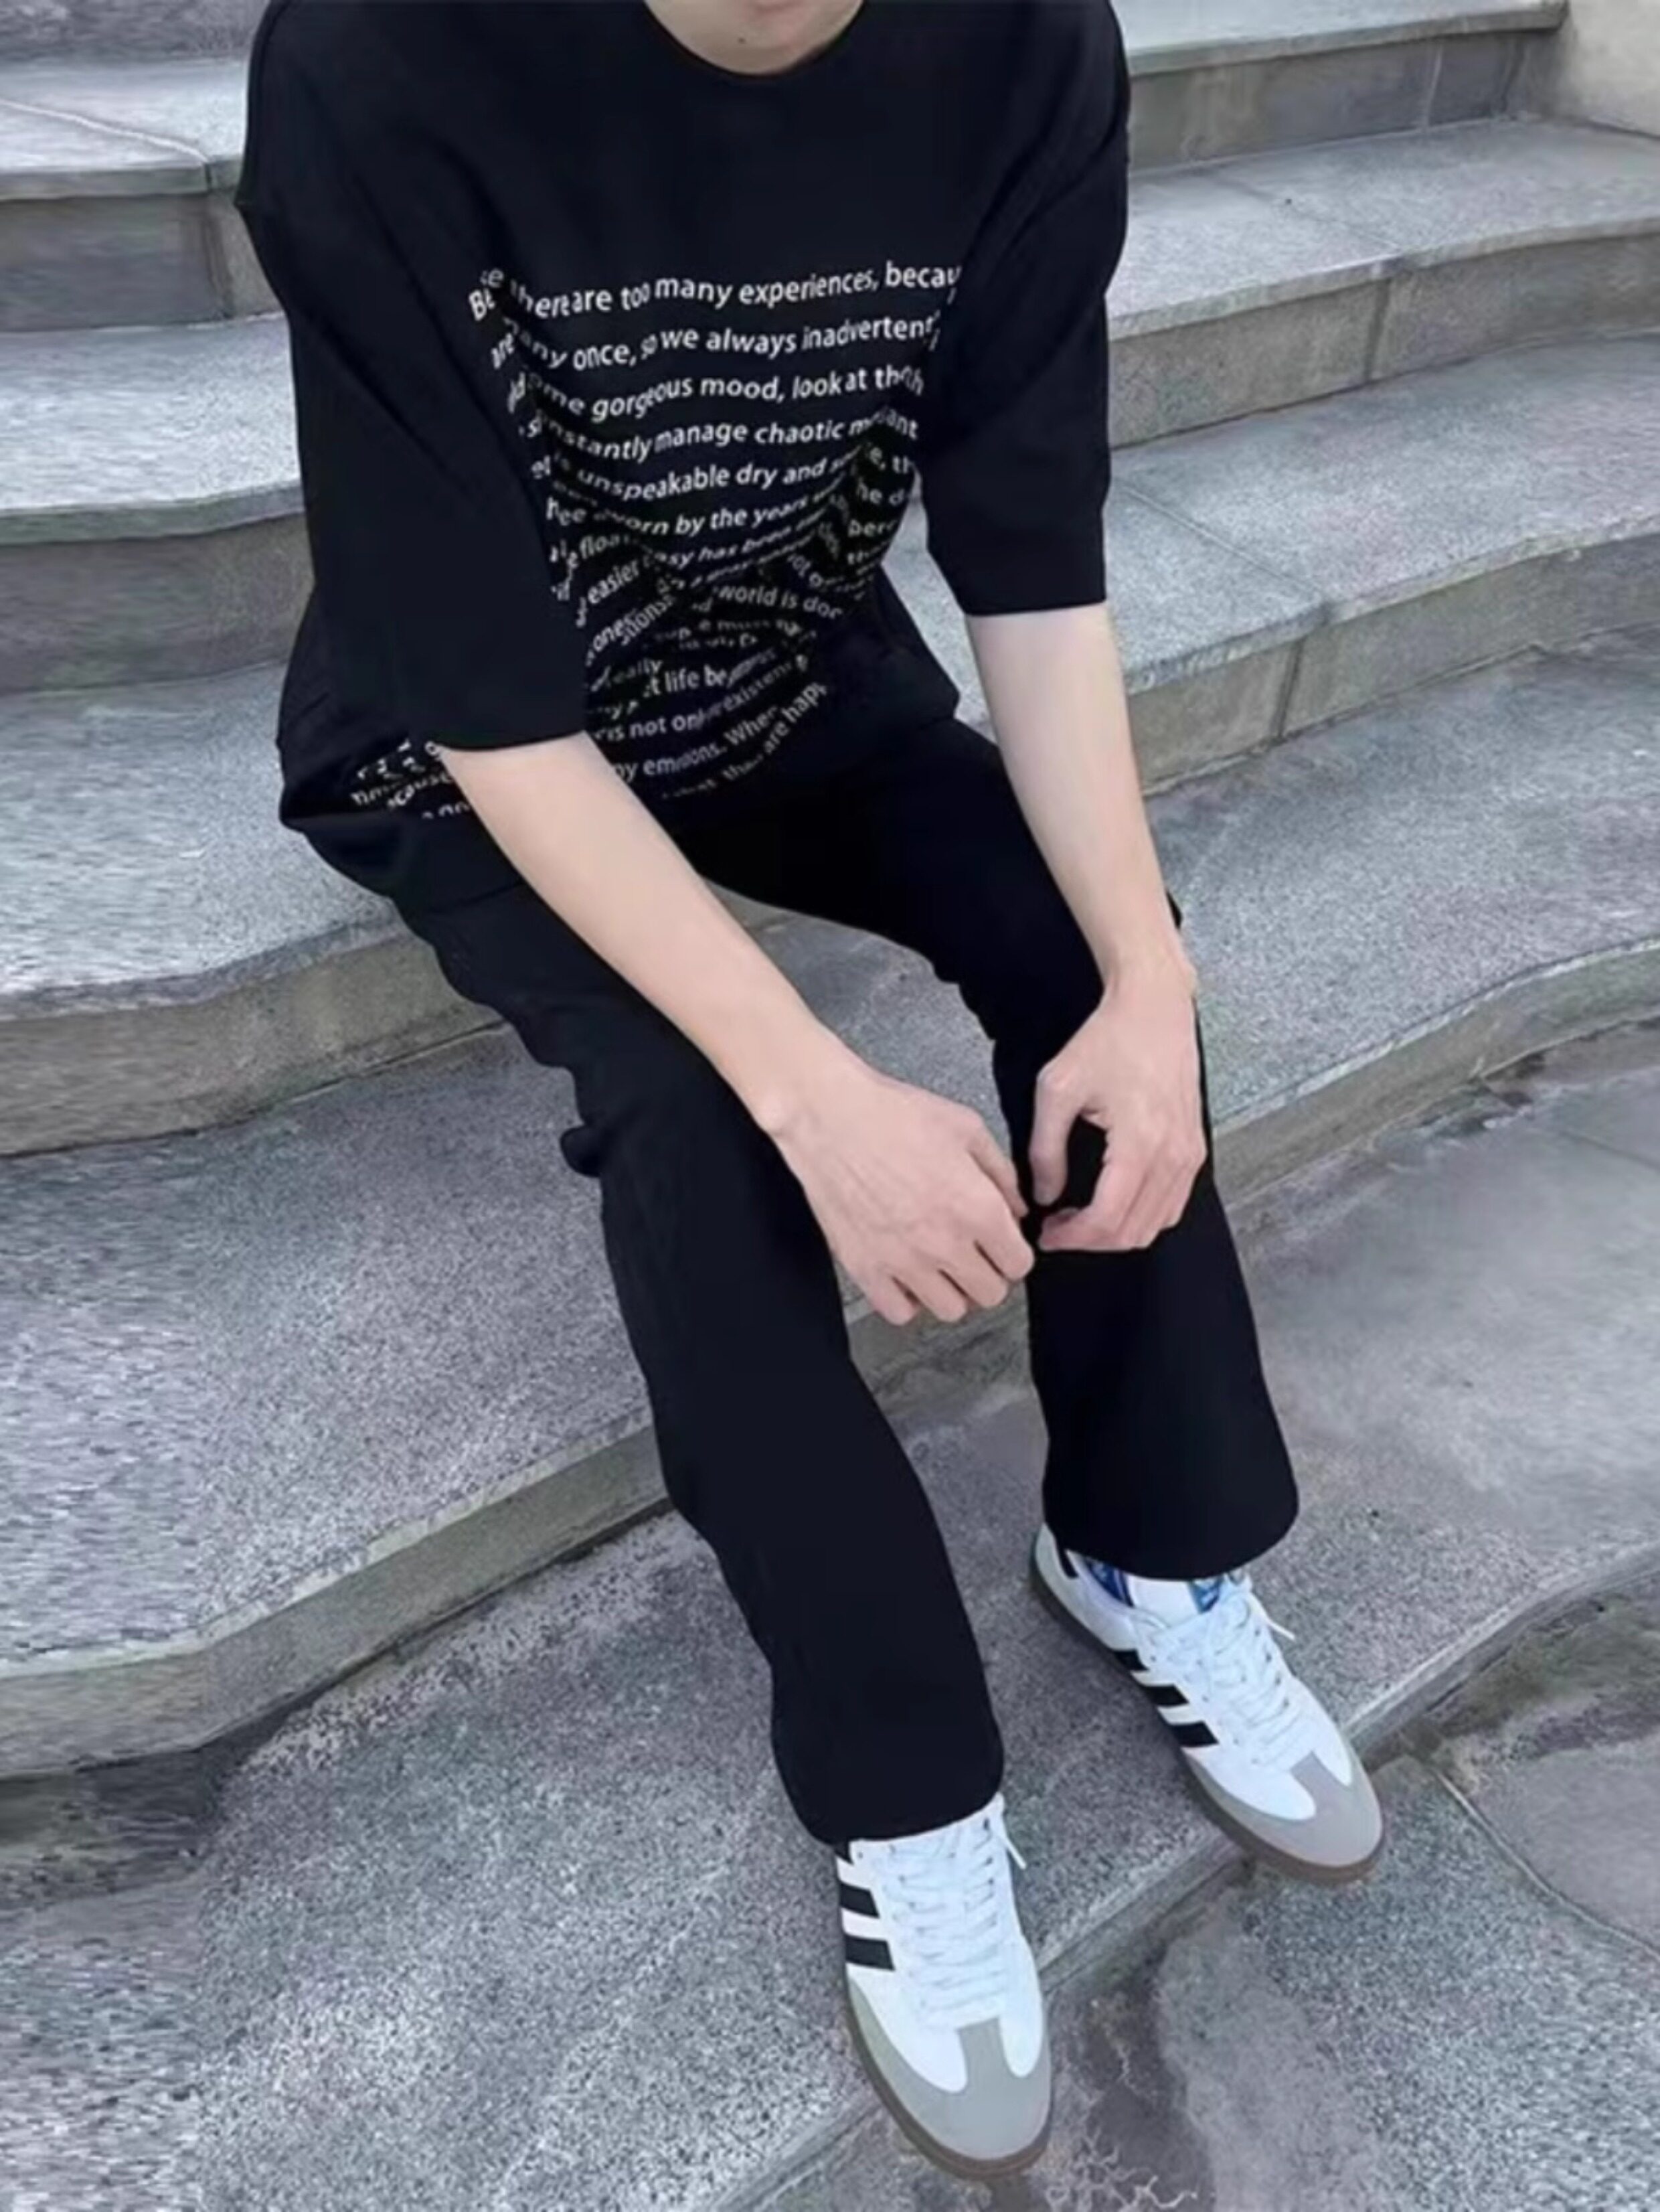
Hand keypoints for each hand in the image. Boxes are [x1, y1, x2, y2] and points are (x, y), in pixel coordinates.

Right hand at [766, 1051, 1033, 1325]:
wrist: (829, 1116)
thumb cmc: (894, 1114)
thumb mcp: (966, 1127)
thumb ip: (1001, 1173)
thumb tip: (1016, 1207)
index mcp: (977, 1208)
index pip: (1018, 1264)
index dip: (1014, 1252)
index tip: (1003, 1243)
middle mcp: (944, 1243)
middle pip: (990, 1294)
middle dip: (989, 1273)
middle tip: (975, 1252)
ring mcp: (903, 1261)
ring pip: (950, 1310)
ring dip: (952, 1289)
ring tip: (941, 1265)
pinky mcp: (864, 1267)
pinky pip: (899, 1312)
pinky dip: (908, 1299)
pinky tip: (906, 1274)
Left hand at [1031, 958, 1204, 1253]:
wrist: (1155, 1008)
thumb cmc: (1107, 1040)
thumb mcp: (1057, 1089)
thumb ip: (1045, 1149)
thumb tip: (1044, 1195)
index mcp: (1139, 1143)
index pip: (1107, 1220)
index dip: (1072, 1238)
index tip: (1045, 1234)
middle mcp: (1173, 1156)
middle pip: (1133, 1231)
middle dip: (1091, 1241)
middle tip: (1057, 1228)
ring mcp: (1190, 1155)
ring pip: (1156, 1225)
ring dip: (1117, 1232)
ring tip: (1080, 1218)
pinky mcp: (1195, 1149)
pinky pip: (1172, 1205)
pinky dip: (1142, 1217)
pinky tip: (1112, 1201)